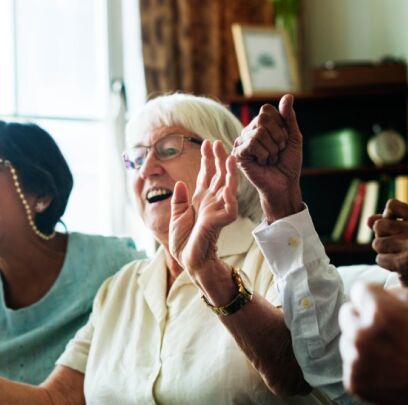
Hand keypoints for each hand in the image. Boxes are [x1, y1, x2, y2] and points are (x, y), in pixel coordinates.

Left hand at [168, 140, 237, 275]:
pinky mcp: (222, 220)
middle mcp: (211, 202)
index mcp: (200, 200)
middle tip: (217, 142)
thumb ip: (179, 200)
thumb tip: (180, 182)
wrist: (189, 260)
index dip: (206, 160)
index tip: (206, 144)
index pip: (205, 175)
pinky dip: (230, 193)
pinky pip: (230, 205)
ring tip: (229, 156)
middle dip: (217, 159)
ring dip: (229, 171)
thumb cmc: (184, 242)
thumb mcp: (176, 217)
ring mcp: (218, 210)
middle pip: (217, 176)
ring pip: (227, 186)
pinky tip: (230, 180)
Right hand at [232, 94, 303, 222]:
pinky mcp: (238, 153)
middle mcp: (249, 130)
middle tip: (279, 150)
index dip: (281, 125)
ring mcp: (242, 141)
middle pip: (262, 119)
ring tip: (271, 158)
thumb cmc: (289, 162)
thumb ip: (289, 117)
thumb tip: (288, 96)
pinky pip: (252, 144)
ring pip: (258, 132)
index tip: (285, 140)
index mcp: (261, 124)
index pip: (267, 110)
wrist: (285, 183)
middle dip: (278, 137)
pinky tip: (263, 163)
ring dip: (272, 149)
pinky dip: (264, 155)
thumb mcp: (294, 136)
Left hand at [339, 283, 407, 404]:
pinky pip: (350, 364)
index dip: (372, 296)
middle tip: (383, 329)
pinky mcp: (353, 380)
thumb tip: (373, 293)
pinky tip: (384, 368)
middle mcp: (361, 334)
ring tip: (387, 352)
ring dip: (361, 342)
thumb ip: (392, 291)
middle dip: (362, 316)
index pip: (357, 290)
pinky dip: (363, 365)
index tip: (380, 305)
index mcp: (378, 311)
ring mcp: (355, 359)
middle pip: (346, 313)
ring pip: (347, 339)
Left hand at [369, 199, 407, 289]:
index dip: (386, 216)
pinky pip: (379, 259)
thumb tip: (369, 220)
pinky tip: (398, 266)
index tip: (392, 227)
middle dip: (381, 237)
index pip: (392, 204)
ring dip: (382, 252)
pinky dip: (385, 264)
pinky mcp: (406, 261)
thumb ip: (388, 223)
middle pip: (379, 225)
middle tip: (394, 246)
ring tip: (397, 256)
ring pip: (377, 243)